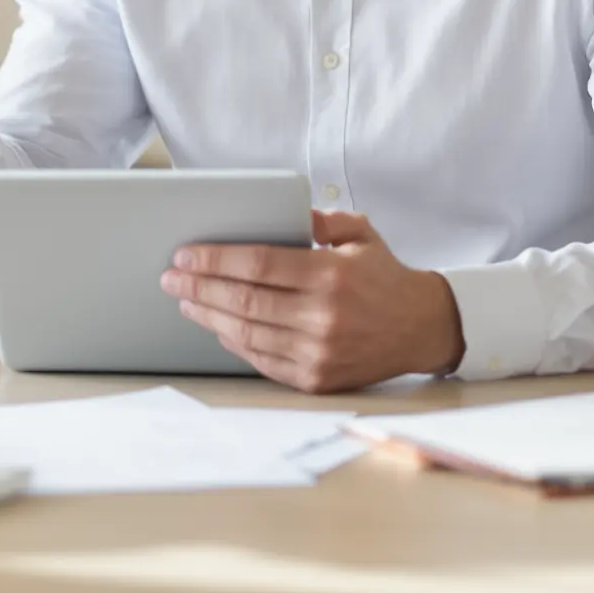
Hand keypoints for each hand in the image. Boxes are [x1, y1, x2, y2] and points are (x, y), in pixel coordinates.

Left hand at [161, 211, 464, 392]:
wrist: (422, 328)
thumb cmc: (384, 276)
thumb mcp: (360, 234)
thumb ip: (321, 220)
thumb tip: (282, 213)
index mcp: (331, 275)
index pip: (257, 265)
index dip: (214, 259)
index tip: (184, 254)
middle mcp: (323, 317)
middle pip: (243, 301)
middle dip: (198, 288)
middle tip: (171, 278)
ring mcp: (319, 352)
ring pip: (246, 333)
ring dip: (208, 317)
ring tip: (186, 301)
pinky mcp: (316, 379)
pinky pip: (262, 360)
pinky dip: (235, 343)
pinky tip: (218, 327)